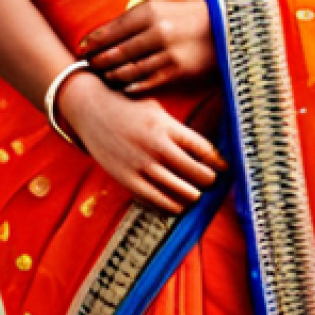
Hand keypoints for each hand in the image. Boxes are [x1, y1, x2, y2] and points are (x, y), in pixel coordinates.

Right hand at [59, 71, 226, 214]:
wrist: (91, 109)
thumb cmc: (129, 108)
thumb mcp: (157, 111)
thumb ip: (180, 132)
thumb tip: (212, 157)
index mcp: (166, 126)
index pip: (205, 150)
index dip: (219, 162)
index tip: (223, 167)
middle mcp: (156, 147)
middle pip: (199, 175)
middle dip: (209, 180)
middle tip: (208, 180)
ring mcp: (141, 166)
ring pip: (182, 193)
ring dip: (192, 195)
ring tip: (193, 191)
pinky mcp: (127, 180)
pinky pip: (158, 203)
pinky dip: (172, 206)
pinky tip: (175, 201)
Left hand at [79, 0, 216, 93]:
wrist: (224, 27)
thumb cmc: (186, 15)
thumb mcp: (160, 6)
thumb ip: (133, 19)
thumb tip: (105, 34)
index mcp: (150, 13)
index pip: (112, 30)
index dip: (93, 41)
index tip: (81, 49)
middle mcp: (157, 32)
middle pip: (117, 51)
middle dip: (99, 60)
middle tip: (87, 65)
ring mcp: (167, 54)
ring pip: (130, 70)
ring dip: (112, 74)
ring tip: (103, 76)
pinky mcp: (177, 71)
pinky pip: (147, 82)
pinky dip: (131, 85)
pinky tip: (123, 85)